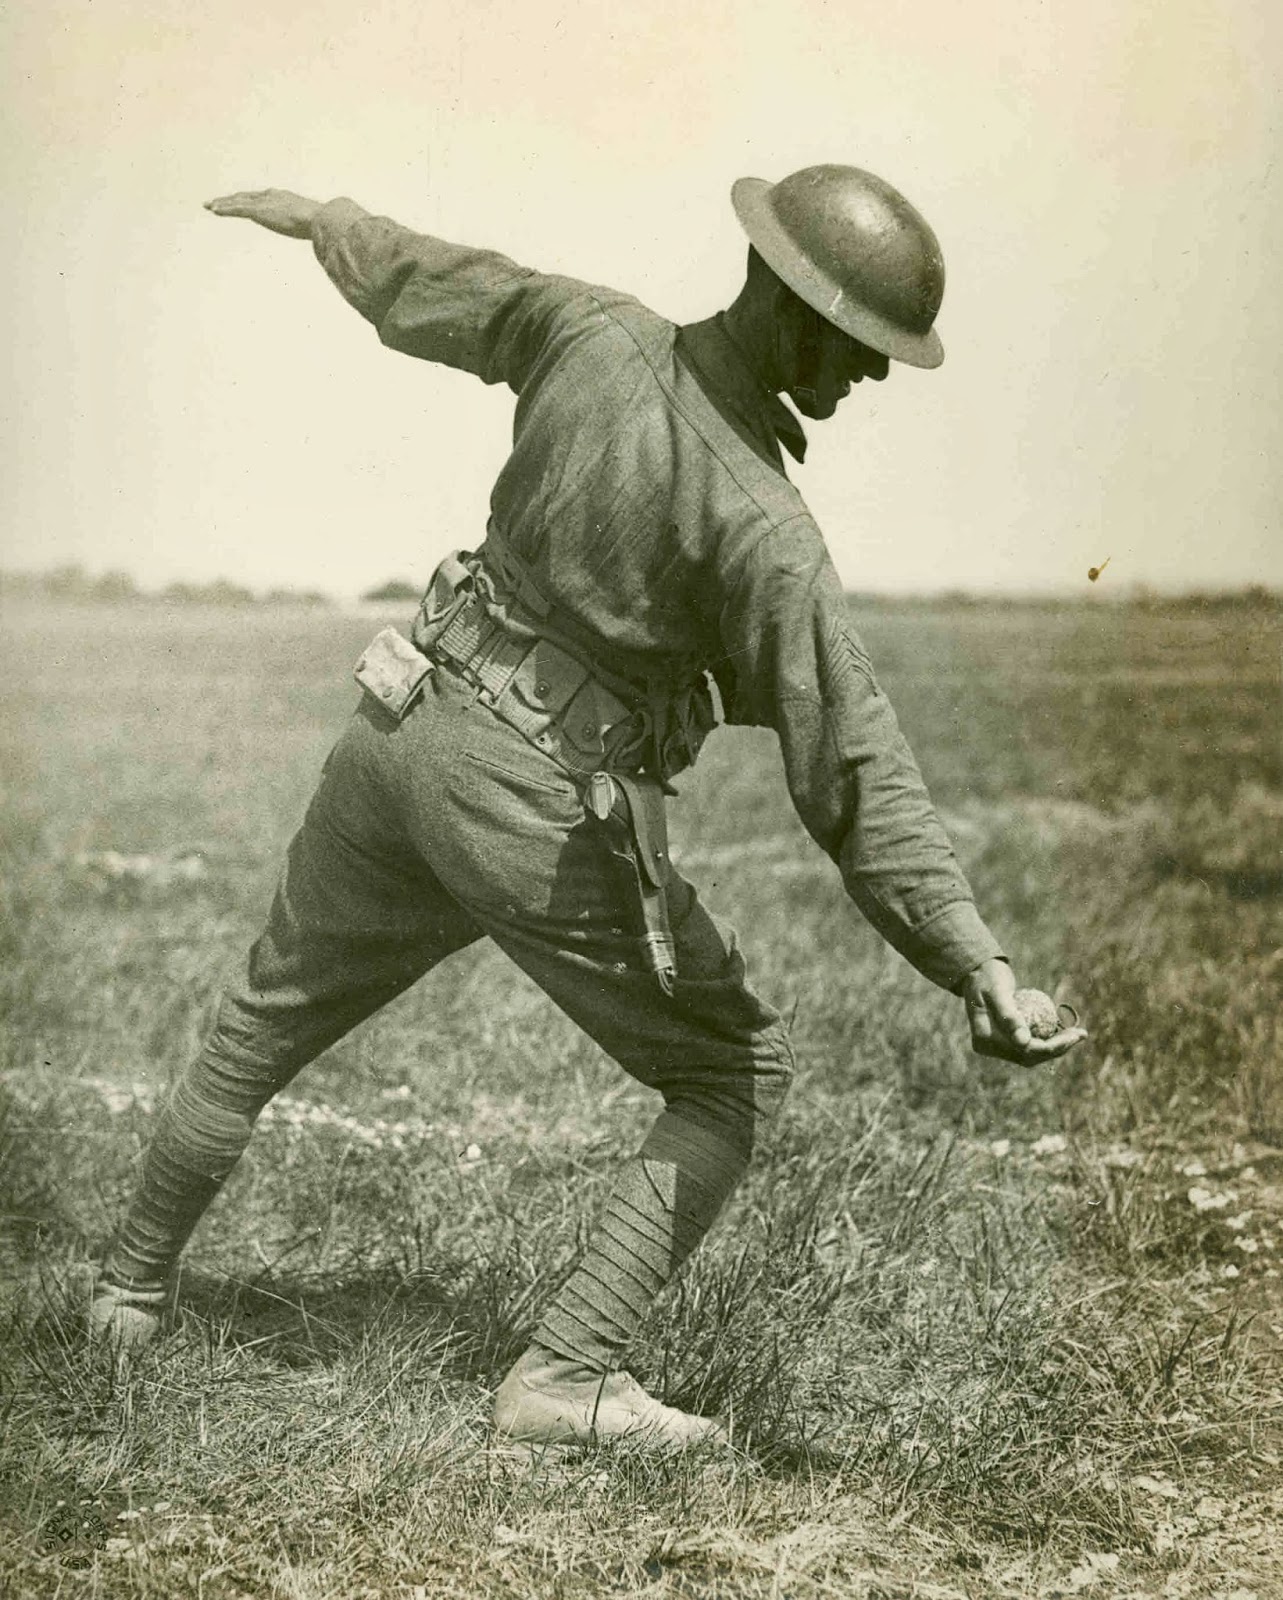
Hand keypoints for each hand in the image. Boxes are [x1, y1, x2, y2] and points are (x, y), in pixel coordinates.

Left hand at [204, 189, 320, 237]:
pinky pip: (236, 209)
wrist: (318, 219)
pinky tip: (213, 209)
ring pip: (237, 201)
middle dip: (230, 199)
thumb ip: (311, 228)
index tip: (240, 202)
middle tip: (216, 202)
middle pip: (245, 197)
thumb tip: (323, 236)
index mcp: (282, 198)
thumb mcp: (313, 225)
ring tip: (208, 206)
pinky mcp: (258, 211)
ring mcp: (264, 203)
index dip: (248, 200)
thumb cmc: (321, 224)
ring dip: (222, 203)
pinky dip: (224, 209)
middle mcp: (270, 196)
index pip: (261, 198)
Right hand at [959, 958, 1086, 1066]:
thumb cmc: (987, 976)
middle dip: (1057, 1048)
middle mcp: (988, 1047)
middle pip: (1029, 1056)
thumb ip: (1009, 1016)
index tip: (1073, 1035)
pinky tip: (1065, 1031)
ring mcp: (995, 1046)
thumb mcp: (998, 991)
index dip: (1050, 1046)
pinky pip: (1030, 1045)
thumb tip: (1024, 1042)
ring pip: (1031, 1053)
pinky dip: (1048, 1039)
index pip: (1022, 1050)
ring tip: (1078, 1034)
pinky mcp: (1004, 1040)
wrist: (978, 972)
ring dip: (1055, 1046)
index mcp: (983, 1039)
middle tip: (1080, 1034)